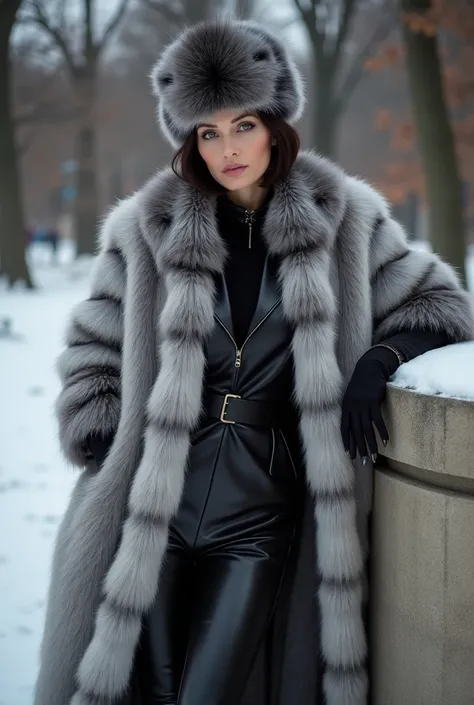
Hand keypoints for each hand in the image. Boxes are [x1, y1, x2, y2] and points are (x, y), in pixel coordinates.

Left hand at [340, 345, 400, 462]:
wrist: (369, 367)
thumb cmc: (361, 383)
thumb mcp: (351, 395)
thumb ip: (351, 408)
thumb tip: (353, 422)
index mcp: (345, 407)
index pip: (344, 429)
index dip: (346, 442)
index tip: (349, 455)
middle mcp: (352, 408)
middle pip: (356, 433)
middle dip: (359, 449)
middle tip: (363, 463)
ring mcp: (362, 406)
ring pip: (366, 430)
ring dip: (370, 445)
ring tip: (374, 457)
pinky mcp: (373, 403)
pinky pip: (377, 421)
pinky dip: (382, 432)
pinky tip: (385, 442)